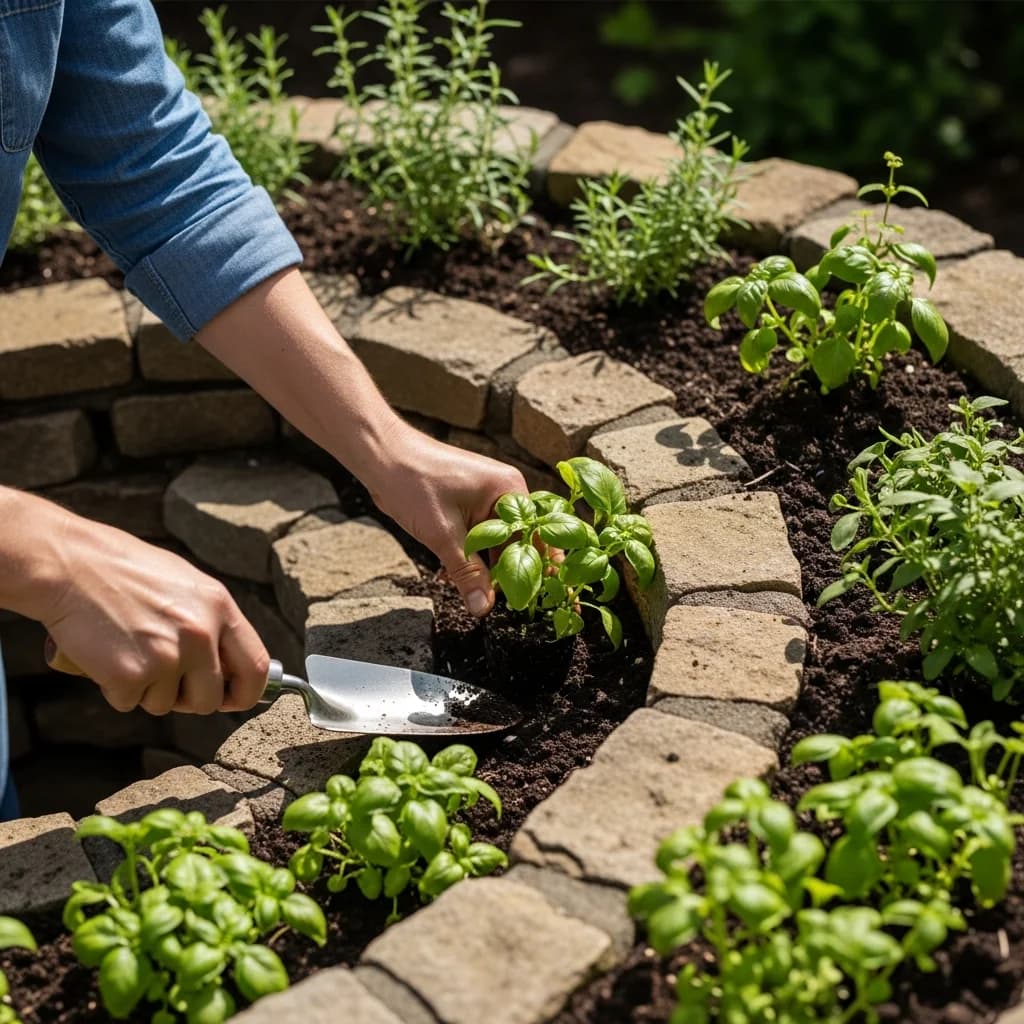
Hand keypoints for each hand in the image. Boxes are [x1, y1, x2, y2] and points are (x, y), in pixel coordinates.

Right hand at [37, 511, 267, 714]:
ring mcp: (168, 656)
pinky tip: (106, 656)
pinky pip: (130, 703)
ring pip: (165, 704)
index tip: (230, 698)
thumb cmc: (124, 571)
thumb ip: (211, 622)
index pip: (256, 667)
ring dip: (146, 690)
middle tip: (161, 677)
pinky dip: (115, 689)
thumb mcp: (186, 586)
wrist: (70, 563)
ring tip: (128, 649)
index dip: (245, 692)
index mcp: (220, 607)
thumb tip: (230, 664)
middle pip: (210, 699)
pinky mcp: (131, 674)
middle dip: (187, 698)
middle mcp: (201, 634)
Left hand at [365, 421, 527, 615]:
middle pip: (518, 541)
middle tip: (499, 603)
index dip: (534, 568)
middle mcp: (504, 491)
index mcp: (509, 490)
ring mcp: (486, 497)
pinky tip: (458, 577)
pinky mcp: (468, 504)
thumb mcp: (444, 535)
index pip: (534, 537)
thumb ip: (467, 574)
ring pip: (496, 542)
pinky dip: (471, 556)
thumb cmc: (413, 482)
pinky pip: (479, 536)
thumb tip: (483, 608)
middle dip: (508, 572)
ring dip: (485, 567)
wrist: (381, 456)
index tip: (531, 599)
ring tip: (477, 594)